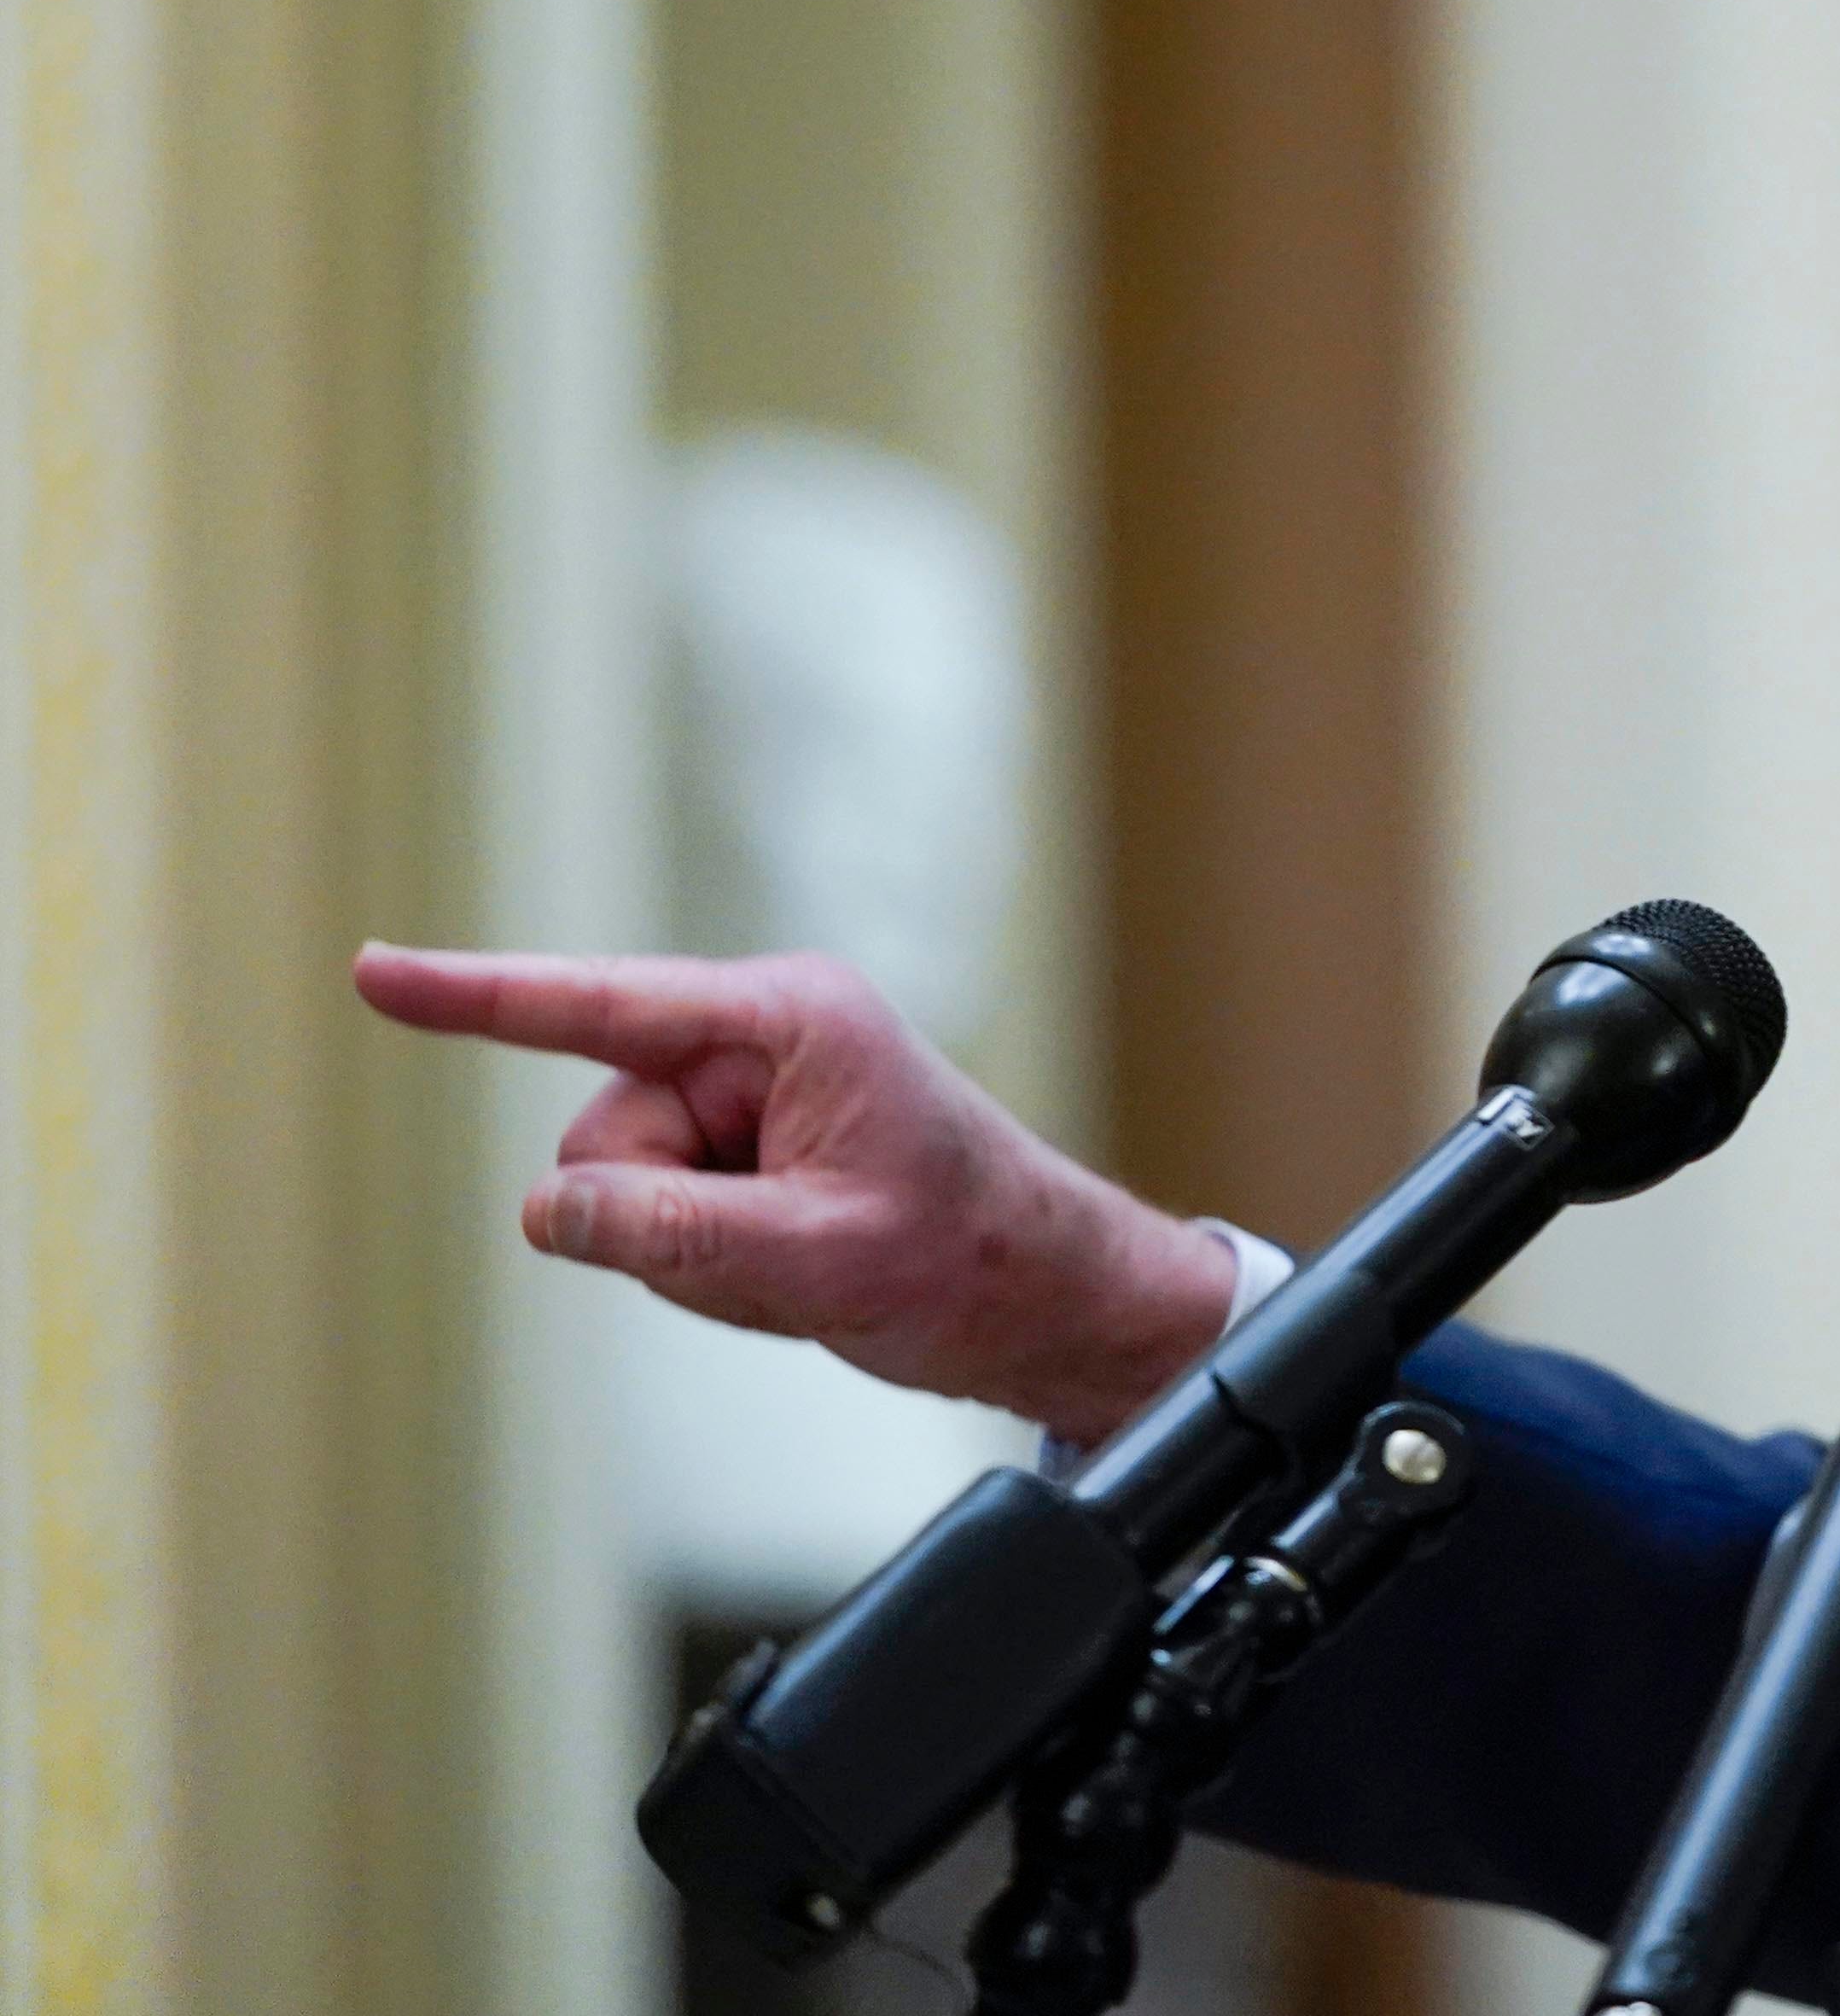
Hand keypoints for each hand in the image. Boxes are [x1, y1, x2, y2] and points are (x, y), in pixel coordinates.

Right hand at [350, 942, 1241, 1445]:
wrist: (1039, 1298)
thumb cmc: (966, 1256)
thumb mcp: (815, 1255)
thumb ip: (672, 1232)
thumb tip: (544, 1210)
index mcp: (789, 1021)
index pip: (598, 1007)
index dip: (476, 996)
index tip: (372, 968)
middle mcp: (758, 1041)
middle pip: (603, 1139)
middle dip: (663, 1217)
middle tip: (789, 1249)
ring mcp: (746, 1097)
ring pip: (620, 1191)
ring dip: (691, 1249)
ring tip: (803, 1257)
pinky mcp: (740, 1152)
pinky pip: (655, 1219)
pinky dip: (706, 1264)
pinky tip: (789, 1267)